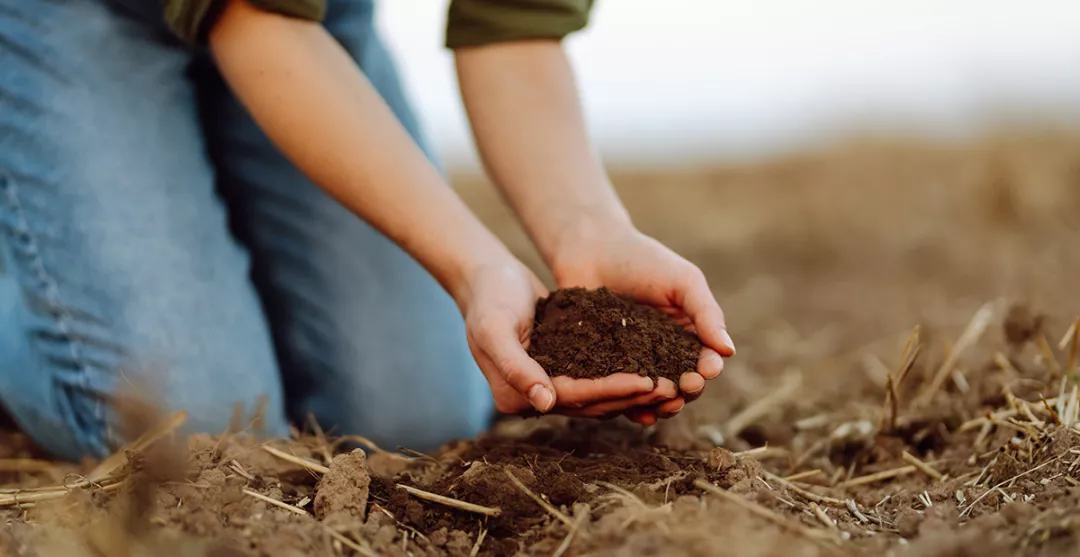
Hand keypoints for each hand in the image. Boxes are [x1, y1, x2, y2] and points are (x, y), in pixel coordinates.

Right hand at [457, 260, 658, 415]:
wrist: (488, 278)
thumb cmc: (488, 298)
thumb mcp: (494, 328)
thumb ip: (515, 366)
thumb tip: (545, 403)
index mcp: (515, 397)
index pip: (573, 398)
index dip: (611, 392)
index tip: (647, 382)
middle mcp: (535, 399)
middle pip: (592, 403)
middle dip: (633, 395)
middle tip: (673, 385)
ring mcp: (550, 386)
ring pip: (601, 396)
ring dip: (636, 391)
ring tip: (672, 380)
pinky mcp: (565, 370)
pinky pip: (600, 378)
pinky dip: (626, 374)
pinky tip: (656, 366)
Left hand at [550, 223, 734, 425]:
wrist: (591, 249)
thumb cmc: (642, 260)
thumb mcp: (682, 281)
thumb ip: (706, 313)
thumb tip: (729, 351)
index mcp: (688, 333)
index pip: (704, 359)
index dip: (707, 368)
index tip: (705, 372)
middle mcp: (664, 352)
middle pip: (682, 382)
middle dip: (687, 390)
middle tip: (683, 389)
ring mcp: (634, 362)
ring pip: (653, 394)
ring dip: (662, 404)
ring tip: (661, 407)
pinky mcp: (605, 367)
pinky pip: (621, 392)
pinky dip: (630, 405)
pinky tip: (635, 412)